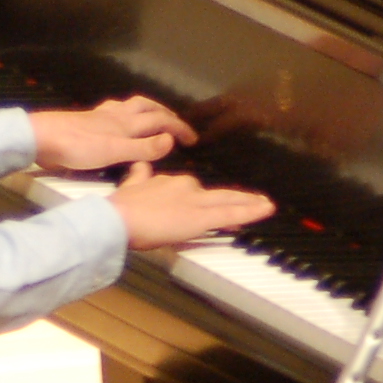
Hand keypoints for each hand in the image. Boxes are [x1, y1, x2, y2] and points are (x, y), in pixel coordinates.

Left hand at [31, 96, 197, 171]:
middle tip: (177, 123)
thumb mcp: (114, 152)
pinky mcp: (87, 121)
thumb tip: (170, 140)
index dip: (179, 128)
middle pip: (147, 107)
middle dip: (166, 113)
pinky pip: (114, 111)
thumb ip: (143, 148)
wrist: (40, 138)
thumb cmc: (76, 146)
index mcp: (126, 123)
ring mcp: (100, 116)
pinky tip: (119, 120)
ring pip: (131, 106)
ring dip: (147, 108)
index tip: (193, 139)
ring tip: (154, 115)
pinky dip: (125, 113)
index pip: (161, 121)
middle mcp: (116, 115)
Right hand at [110, 163, 271, 250]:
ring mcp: (195, 201)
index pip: (194, 189)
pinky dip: (251, 211)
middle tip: (254, 200)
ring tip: (265, 205)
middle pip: (216, 193)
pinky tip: (266, 209)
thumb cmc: (119, 208)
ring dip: (248, 203)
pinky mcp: (201, 216)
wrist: (117, 217)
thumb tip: (141, 165)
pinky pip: (231, 213)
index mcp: (169, 181)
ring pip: (229, 201)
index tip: (212, 199)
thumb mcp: (130, 186)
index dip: (205, 196)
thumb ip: (139, 176)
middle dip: (236, 198)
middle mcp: (185, 186)